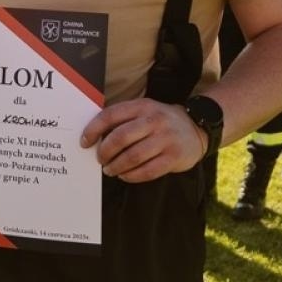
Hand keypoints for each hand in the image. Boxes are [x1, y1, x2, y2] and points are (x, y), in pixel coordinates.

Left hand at [80, 98, 205, 181]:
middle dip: (104, 152)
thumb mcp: (145, 111)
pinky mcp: (173, 157)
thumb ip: (124, 119)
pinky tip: (125, 175)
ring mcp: (165, 139)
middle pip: (120, 137)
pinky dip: (131, 176)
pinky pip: (147, 171)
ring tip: (110, 170)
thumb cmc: (161, 122)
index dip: (93, 129)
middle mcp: (154, 121)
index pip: (111, 115)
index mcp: (143, 106)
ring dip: (116, 166)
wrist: (196, 128)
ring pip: (133, 156)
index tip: (84, 142)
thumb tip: (95, 136)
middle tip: (100, 159)